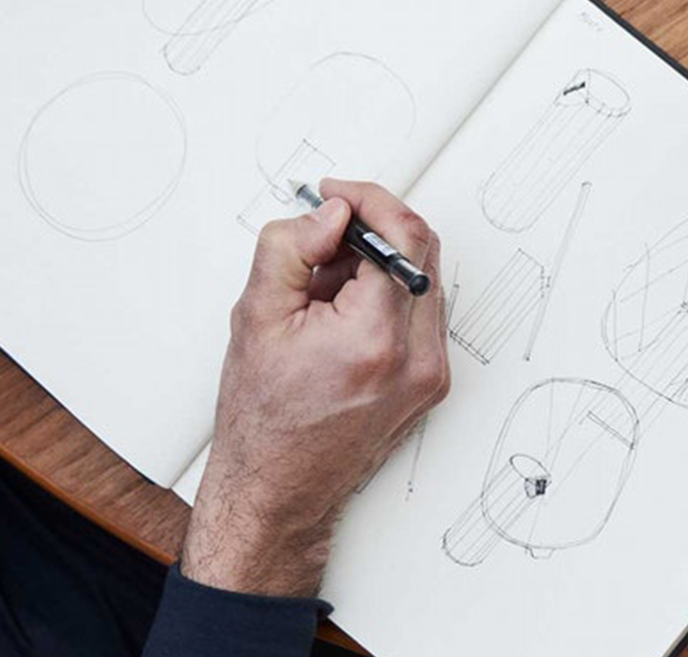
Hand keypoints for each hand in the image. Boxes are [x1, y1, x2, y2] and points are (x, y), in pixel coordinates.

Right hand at [182, 181, 449, 596]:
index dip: (368, 201)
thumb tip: (333, 214)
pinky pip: (421, 312)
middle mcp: (418, 358)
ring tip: (324, 291)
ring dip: (379, 263)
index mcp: (376, 340)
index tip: (336, 196)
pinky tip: (344, 315)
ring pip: (423, 279)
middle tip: (323, 237)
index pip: (402, 237)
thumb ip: (291, 248)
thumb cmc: (263, 420)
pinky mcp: (432, 381)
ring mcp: (432, 373)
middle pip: (421, 252)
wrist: (277, 491)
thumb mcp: (255, 318)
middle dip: (372, 229)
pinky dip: (387, 296)